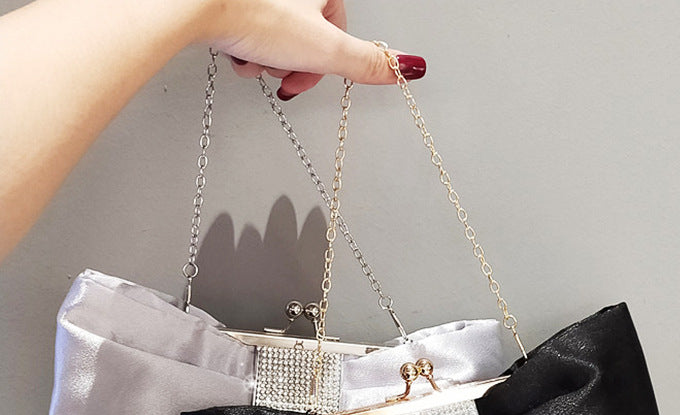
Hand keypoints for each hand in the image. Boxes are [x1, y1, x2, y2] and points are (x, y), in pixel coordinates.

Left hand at [202, 0, 425, 98]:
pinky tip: (238, 52)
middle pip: (306, 39)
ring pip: (276, 40)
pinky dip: (245, 51)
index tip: (310, 72)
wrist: (199, 6)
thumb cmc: (252, 15)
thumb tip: (410, 65)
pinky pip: (249, 35)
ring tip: (254, 57)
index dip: (324, 62)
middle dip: (292, 64)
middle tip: (281, 69)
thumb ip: (368, 62)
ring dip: (267, 61)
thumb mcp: (325, 49)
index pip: (336, 32)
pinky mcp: (236, 7)